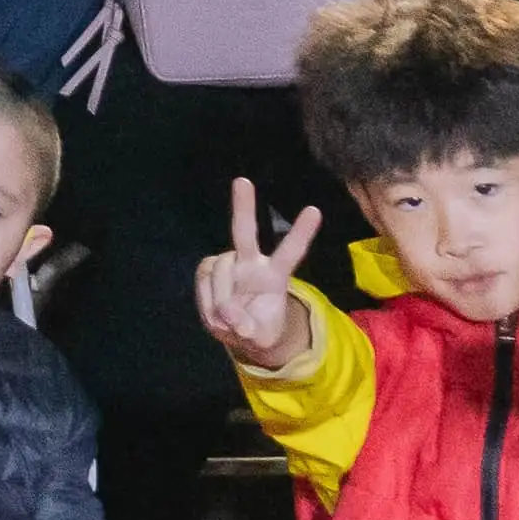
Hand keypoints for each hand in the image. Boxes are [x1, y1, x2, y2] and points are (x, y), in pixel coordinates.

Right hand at [194, 174, 318, 379]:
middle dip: (243, 206)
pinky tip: (215, 312)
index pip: (291, 252)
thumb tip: (230, 316)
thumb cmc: (259, 328)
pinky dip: (206, 302)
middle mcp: (251, 262)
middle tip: (242, 181)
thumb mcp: (262, 338)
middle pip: (244, 231)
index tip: (314, 210)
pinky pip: (203, 281)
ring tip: (227, 320)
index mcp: (275, 276)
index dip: (301, 233)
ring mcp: (228, 264)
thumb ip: (250, 329)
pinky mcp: (208, 269)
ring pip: (219, 274)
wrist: (238, 331)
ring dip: (220, 301)